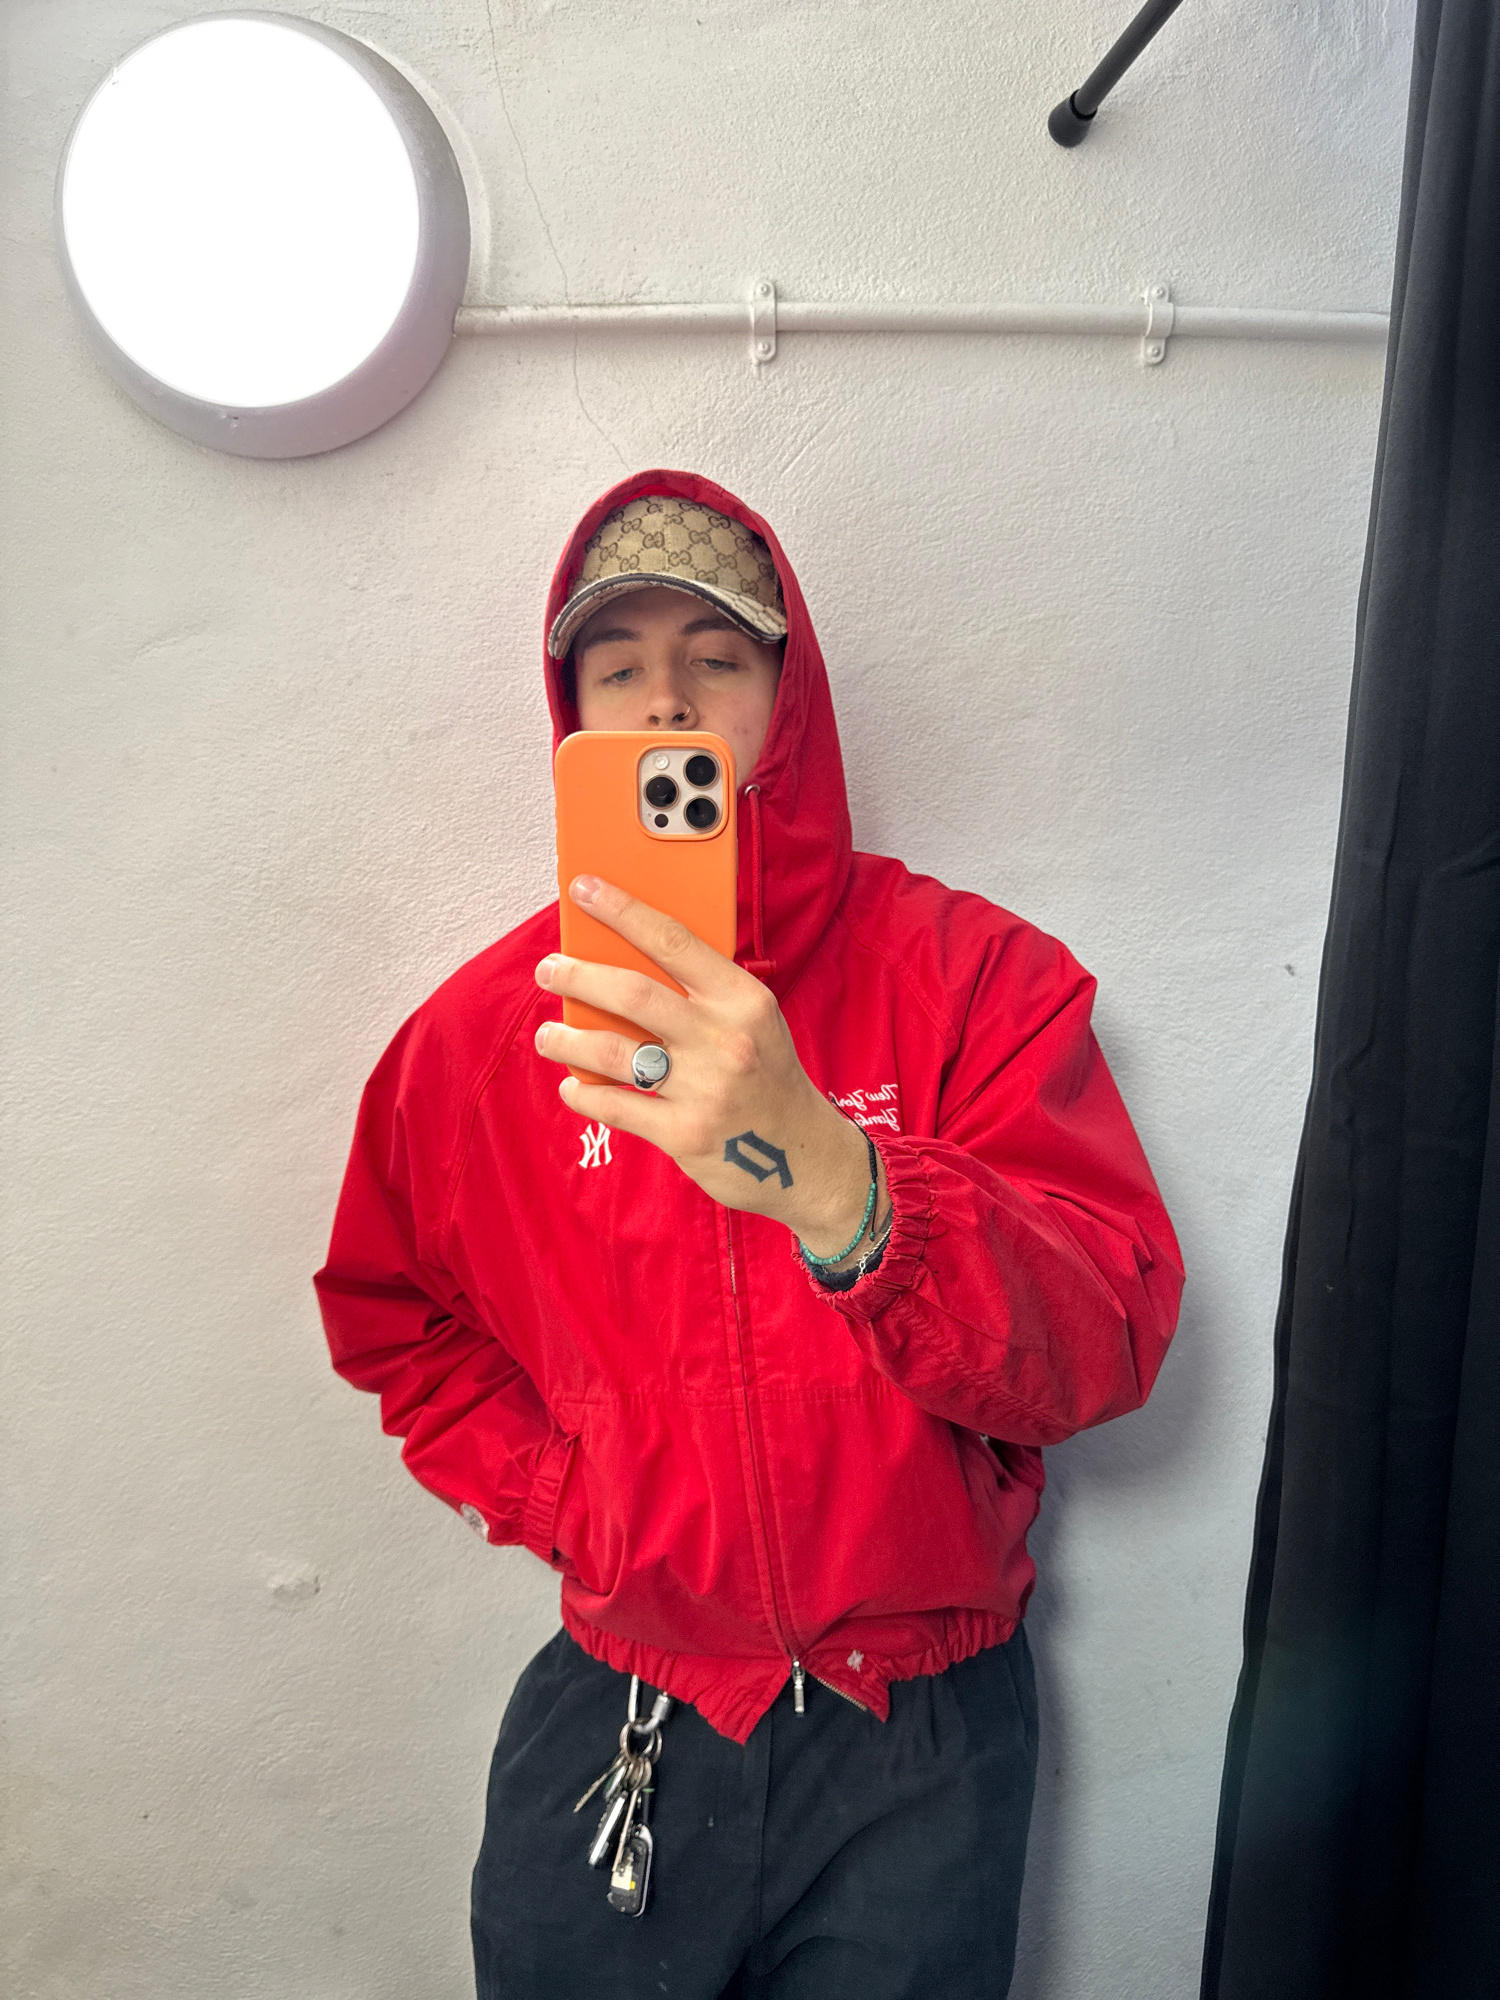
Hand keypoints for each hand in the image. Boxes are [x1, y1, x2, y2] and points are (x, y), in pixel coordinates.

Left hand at [534, 876, 881, 1258]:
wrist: (806, 1158)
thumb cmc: (768, 1078)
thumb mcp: (753, 1022)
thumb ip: (701, 995)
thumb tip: (623, 963)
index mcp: (743, 998)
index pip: (673, 939)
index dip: (622, 909)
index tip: (584, 888)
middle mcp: (725, 1038)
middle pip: (631, 993)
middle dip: (577, 976)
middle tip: (549, 970)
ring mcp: (705, 1088)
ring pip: (613, 1052)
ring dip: (567, 1040)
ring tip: (548, 1036)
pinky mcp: (685, 1134)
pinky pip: (615, 1106)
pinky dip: (584, 1093)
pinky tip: (573, 1085)